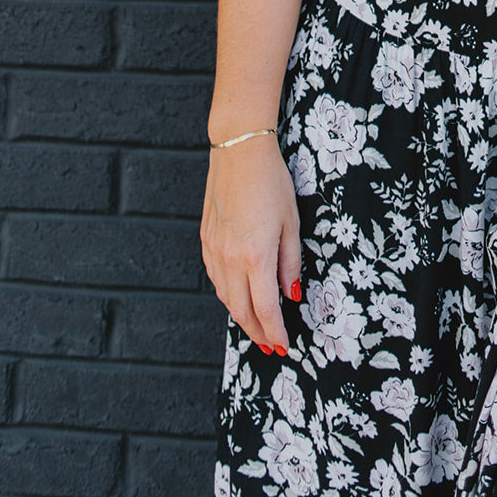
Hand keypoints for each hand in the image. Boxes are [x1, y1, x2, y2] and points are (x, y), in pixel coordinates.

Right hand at [200, 134, 301, 354]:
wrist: (239, 151)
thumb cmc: (272, 182)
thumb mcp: (291, 222)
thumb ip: (290, 262)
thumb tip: (291, 294)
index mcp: (255, 255)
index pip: (265, 308)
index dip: (275, 332)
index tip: (284, 345)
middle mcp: (230, 258)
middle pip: (241, 310)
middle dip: (257, 333)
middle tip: (271, 345)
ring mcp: (214, 250)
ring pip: (225, 297)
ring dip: (241, 317)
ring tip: (257, 327)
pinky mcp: (205, 240)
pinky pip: (215, 279)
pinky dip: (228, 294)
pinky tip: (238, 296)